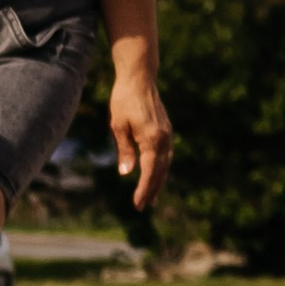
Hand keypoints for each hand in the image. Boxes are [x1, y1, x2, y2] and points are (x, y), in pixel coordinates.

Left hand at [110, 62, 174, 213]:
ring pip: (165, 164)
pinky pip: (166, 155)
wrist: (139, 78)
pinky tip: (155, 174)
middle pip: (160, 171)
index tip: (137, 205)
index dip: (143, 190)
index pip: (150, 172)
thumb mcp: (117, 126)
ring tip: (151, 197)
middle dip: (152, 190)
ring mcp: (167, 134)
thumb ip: (124, 150)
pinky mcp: (165, 130)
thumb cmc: (124, 100)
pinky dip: (161, 168)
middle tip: (143, 207)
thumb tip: (126, 173)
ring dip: (158, 181)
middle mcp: (163, 139)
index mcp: (151, 139)